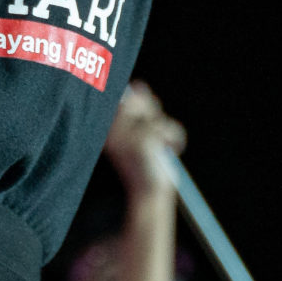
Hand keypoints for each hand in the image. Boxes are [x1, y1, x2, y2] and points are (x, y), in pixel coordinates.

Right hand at [103, 80, 185, 199]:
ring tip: (162, 145)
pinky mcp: (142, 142)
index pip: (119, 96)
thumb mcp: (141, 131)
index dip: (136, 98)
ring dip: (164, 128)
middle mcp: (111, 131)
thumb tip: (139, 87)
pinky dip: (175, 138)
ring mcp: (125, 136)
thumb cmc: (145, 163)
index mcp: (107, 129)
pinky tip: (170, 151)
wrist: (149, 193)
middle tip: (155, 134)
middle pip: (138, 98)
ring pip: (154, 113)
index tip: (145, 107)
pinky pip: (167, 127)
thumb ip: (139, 109)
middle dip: (152, 112)